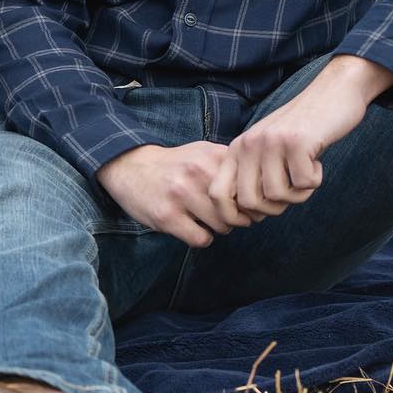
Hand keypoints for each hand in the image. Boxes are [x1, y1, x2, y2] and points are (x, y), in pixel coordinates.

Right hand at [97, 141, 253, 247]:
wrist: (130, 166)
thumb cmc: (174, 165)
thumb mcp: (202, 153)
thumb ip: (230, 167)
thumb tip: (262, 193)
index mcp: (211, 155)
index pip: (249, 187)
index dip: (252, 201)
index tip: (246, 206)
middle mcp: (198, 172)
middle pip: (239, 210)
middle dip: (237, 218)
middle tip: (228, 217)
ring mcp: (181, 194)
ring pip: (223, 226)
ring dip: (219, 229)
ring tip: (208, 220)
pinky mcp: (167, 216)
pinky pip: (201, 239)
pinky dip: (201, 238)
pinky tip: (193, 228)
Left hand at [218, 56, 392, 218]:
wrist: (331, 93)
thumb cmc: (300, 130)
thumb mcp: (267, 149)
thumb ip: (253, 175)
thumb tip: (247, 216)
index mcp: (237, 148)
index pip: (217, 193)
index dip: (233, 215)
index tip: (256, 218)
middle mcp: (249, 144)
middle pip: (249, 203)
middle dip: (273, 209)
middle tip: (291, 191)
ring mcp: (271, 142)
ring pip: (277, 196)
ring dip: (298, 194)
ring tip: (306, 174)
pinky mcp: (296, 142)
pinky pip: (303, 185)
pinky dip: (315, 181)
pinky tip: (317, 162)